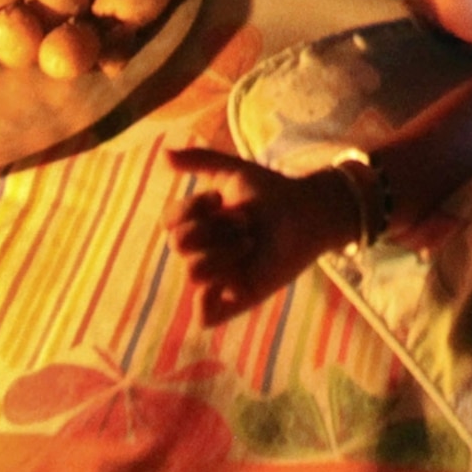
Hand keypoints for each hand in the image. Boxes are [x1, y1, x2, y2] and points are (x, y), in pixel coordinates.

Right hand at [163, 146, 357, 324]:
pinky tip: (229, 279)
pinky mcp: (240, 298)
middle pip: (179, 244)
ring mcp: (221, 276)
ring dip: (222, 252)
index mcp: (198, 224)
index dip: (191, 208)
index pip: (169, 222)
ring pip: (193, 273)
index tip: (221, 199)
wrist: (309, 211)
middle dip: (213, 228)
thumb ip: (198, 160)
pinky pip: (206, 316)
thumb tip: (163, 155)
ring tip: (250, 242)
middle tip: (246, 222)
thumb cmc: (271, 191)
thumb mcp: (233, 172)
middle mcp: (205, 251)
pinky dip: (207, 301)